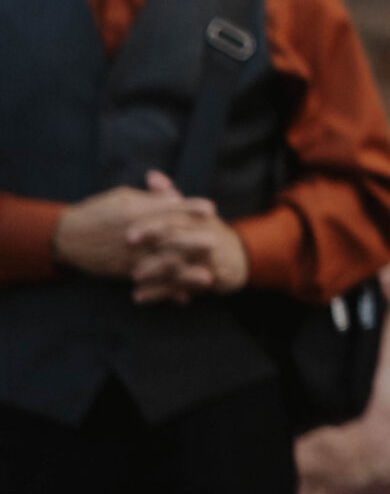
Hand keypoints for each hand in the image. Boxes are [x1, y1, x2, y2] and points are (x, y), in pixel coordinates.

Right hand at [49, 172, 205, 278]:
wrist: (69, 237)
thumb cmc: (99, 212)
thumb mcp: (123, 199)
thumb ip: (150, 199)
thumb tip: (176, 196)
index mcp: (135, 211)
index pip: (166, 209)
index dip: (189, 208)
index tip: (211, 209)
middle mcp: (134, 234)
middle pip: (167, 238)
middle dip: (191, 241)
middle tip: (216, 243)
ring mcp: (130, 255)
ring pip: (161, 265)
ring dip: (185, 273)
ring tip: (208, 277)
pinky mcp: (125, 271)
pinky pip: (149, 282)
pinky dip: (167, 290)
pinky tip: (184, 297)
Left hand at [127, 205, 250, 305]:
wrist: (240, 258)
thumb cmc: (208, 232)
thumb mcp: (193, 211)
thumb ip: (171, 195)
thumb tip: (151, 175)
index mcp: (199, 220)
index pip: (175, 220)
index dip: (152, 227)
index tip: (128, 234)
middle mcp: (206, 238)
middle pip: (177, 242)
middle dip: (151, 249)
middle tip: (127, 257)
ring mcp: (208, 260)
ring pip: (178, 266)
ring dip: (154, 272)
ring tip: (132, 277)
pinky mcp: (208, 280)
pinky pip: (181, 287)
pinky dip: (159, 293)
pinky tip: (139, 297)